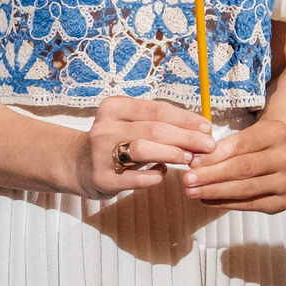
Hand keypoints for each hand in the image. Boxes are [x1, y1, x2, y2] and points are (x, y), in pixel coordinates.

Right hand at [74, 96, 214, 199]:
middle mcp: (105, 127)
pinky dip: (155, 175)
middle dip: (187, 138)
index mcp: (114, 107)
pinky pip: (136, 178)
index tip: (206, 128)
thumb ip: (159, 123)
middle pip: (155, 129)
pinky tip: (163, 173)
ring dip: (173, 154)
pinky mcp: (102, 178)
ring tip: (189, 159)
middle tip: (207, 146)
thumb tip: (201, 129)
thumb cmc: (113, 142)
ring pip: (144, 149)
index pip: (158, 109)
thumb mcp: (130, 123)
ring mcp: (101, 153)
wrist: (77, 164)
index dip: (186, 119)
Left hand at [180, 116, 285, 213]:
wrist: (281, 157)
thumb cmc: (257, 145)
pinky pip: (250, 204)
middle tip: (188, 181)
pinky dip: (226, 203)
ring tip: (194, 192)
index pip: (240, 145)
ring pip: (246, 189)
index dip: (214, 156)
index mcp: (279, 132)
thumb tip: (194, 161)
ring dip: (215, 192)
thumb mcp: (243, 136)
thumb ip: (221, 147)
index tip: (192, 163)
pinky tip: (208, 200)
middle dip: (211, 176)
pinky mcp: (284, 201)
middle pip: (243, 168)